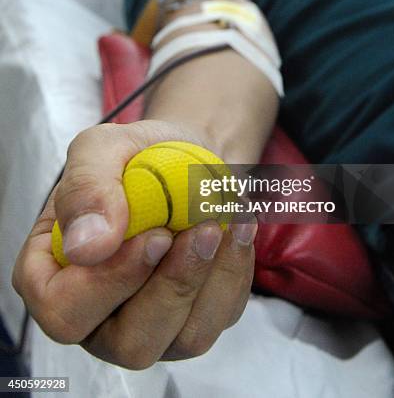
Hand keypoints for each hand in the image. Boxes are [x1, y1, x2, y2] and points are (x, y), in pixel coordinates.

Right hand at [12, 120, 256, 368]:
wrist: (184, 160)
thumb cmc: (135, 157)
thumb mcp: (99, 150)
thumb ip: (86, 191)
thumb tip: (88, 247)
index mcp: (56, 277)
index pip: (65, 313)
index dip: (109, 283)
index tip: (154, 236)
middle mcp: (100, 314)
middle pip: (131, 344)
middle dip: (173, 286)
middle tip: (200, 229)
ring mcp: (151, 323)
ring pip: (185, 340)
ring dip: (211, 279)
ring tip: (222, 223)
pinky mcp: (196, 317)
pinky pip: (222, 315)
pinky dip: (236, 270)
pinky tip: (238, 227)